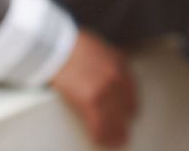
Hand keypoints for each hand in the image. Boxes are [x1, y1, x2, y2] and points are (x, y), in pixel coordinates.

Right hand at [50, 29, 137, 147]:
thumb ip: (108, 65)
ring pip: (113, 117)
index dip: (130, 106)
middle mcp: (116, 77)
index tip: (131, 115)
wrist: (57, 46)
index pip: (131, 91)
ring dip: (114, 133)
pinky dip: (100, 133)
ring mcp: (105, 89)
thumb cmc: (72, 46)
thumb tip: (105, 78)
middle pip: (124, 107)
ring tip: (115, 143)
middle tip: (125, 135)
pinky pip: (98, 122)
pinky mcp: (90, 99)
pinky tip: (101, 141)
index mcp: (120, 64)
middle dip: (124, 123)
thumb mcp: (100, 50)